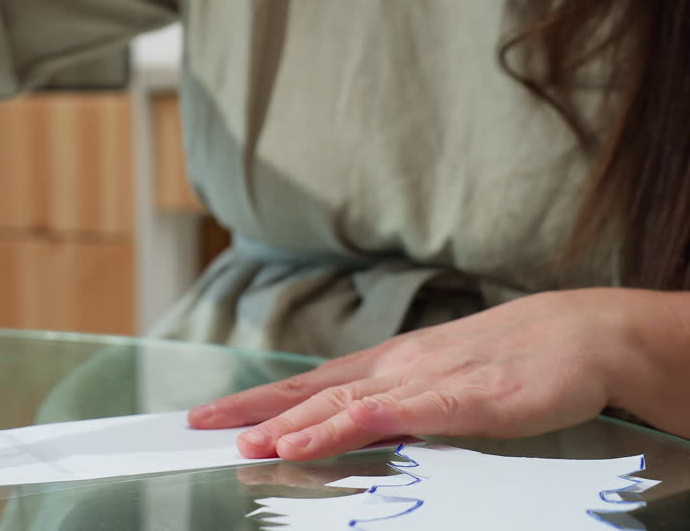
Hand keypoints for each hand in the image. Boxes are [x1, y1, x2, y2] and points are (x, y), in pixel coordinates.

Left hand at [188, 289, 633, 460]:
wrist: (580, 337)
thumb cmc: (513, 364)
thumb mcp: (444, 387)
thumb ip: (402, 406)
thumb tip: (361, 430)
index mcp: (388, 365)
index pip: (310, 384)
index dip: (260, 399)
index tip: (214, 413)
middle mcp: (392, 367)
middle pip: (309, 390)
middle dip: (252, 409)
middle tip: (199, 426)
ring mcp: (420, 381)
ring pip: (337, 403)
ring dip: (284, 422)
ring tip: (241, 441)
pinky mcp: (452, 399)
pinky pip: (383, 416)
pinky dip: (338, 429)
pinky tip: (305, 440)